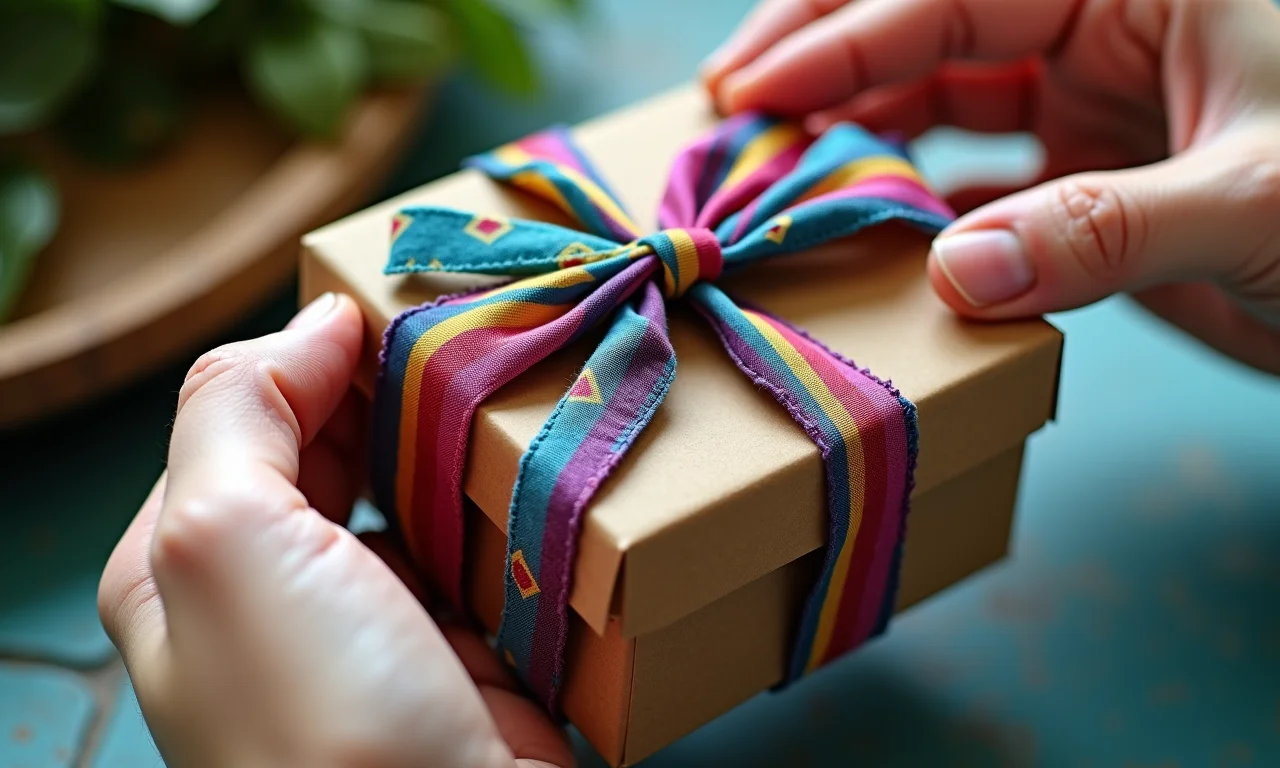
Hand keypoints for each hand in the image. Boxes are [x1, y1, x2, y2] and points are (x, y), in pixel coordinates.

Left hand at [98, 293, 571, 767]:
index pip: (251, 410)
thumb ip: (240, 409)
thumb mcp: (222, 539)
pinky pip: (491, 551)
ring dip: (473, 446)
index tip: (410, 302)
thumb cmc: (312, 713)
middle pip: (345, 447)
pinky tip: (553, 469)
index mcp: (194, 556)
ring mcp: (378, 621)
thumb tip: (315, 320)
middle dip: (408, 392)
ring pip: (426, 492)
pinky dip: (520, 509)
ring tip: (532, 382)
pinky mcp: (465, 649)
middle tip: (486, 334)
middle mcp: (282, 587)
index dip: (321, 350)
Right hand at [703, 0, 1279, 372]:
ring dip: (862, 138)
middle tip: (731, 110)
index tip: (752, 97)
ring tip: (774, 177)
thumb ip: (1104, 231)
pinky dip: (920, 208)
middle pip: (930, 24)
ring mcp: (1096, 101)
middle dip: (827, 60)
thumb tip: (952, 275)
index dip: (844, 40)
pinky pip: (981, 184)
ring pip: (944, 101)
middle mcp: (1107, 23)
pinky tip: (864, 234)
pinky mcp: (1095, 181)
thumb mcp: (1261, 203)